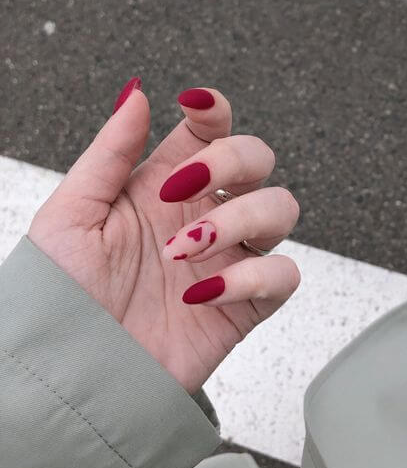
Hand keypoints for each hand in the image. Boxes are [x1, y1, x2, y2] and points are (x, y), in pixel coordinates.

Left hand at [28, 79, 300, 393]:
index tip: (195, 107)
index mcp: (163, 186)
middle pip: (258, 160)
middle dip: (232, 162)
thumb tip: (138, 93)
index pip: (210, 131)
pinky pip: (283, 275)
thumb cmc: (62, 296)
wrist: (72, 374)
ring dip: (239, 220)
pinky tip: (201, 294)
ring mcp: (227, 257)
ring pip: (281, 209)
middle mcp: (202, 214)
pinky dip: (251, 278)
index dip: (214, 111)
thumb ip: (111, 152)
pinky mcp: (244, 304)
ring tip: (184, 252)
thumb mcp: (72, 214)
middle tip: (181, 190)